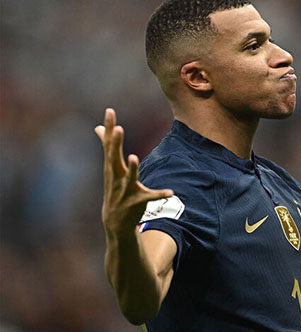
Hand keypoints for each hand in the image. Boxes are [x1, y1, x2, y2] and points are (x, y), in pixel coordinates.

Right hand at [95, 108, 172, 236]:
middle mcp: (116, 177)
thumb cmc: (114, 188)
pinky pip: (149, 197)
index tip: (110, 111)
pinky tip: (171, 192)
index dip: (109, 128)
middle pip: (114, 158)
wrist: (115, 221)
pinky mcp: (137, 202)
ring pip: (129, 178)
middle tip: (118, 128)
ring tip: (134, 157)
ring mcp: (125, 190)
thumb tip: (98, 127)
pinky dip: (159, 195)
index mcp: (112, 166)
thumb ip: (107, 146)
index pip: (109, 144)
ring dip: (132, 169)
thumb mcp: (110, 167)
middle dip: (116, 143)